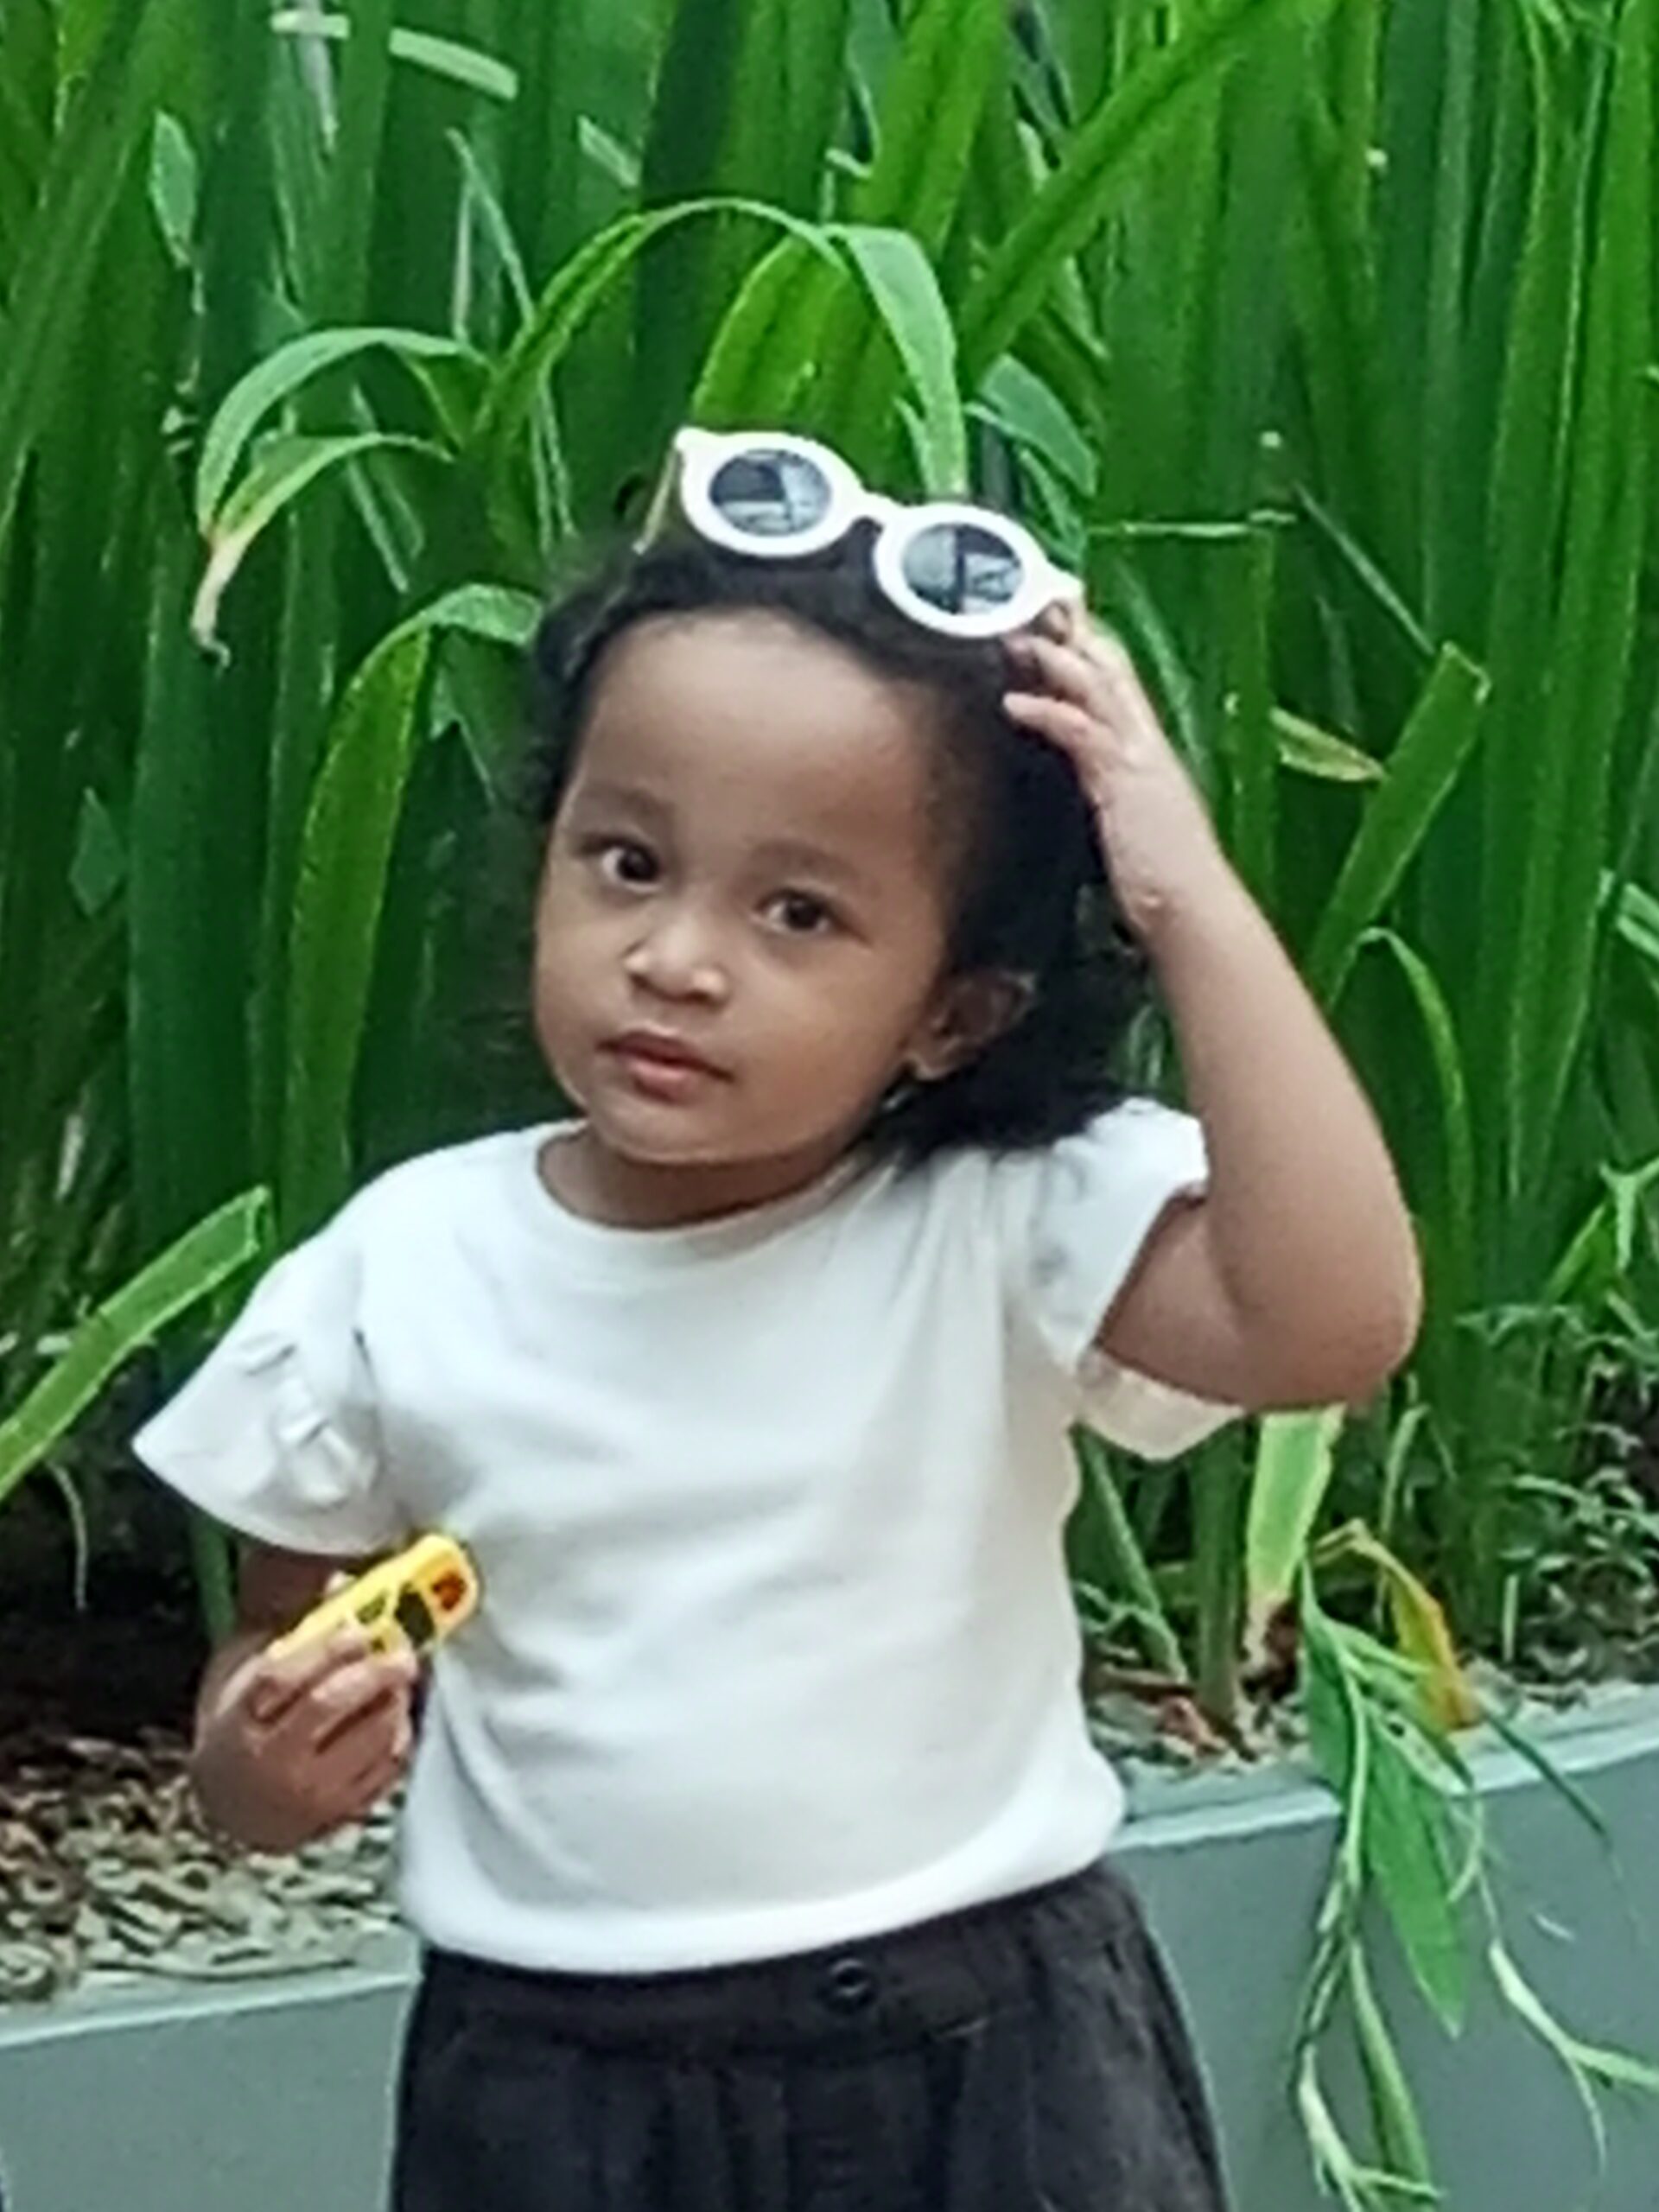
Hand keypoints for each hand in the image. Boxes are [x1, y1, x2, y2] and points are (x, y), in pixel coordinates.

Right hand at [192, 1625, 418, 1853]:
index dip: (324, 1648)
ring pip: (364, 1740)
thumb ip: (286, 1627)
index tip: (358, 1628)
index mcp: (239, 1718)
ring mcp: (308, 1794)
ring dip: (393, 1702)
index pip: (280, 1678)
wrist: (231, 1806)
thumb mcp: (242, 1669)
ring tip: (400, 1679)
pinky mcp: (340, 1814)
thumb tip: (341, 1580)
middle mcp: (270, 1760)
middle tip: (401, 1650)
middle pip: (327, 1706)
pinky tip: (397, 1714)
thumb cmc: (241, 1721)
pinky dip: (399, 1738)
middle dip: (371, 1671)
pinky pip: (385, 1771)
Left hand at [1002, 603, 1228, 944]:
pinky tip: (1014, 704)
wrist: (1193, 910)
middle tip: (1028, 596)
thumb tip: (1096, 787)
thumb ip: (1113, 793)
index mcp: (1147, 751)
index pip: (1117, 681)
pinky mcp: (1123, 781)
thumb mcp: (1133, 822)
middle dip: (1070, 629)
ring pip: (1096, 685)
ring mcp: (1136, 758)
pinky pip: (1082, 733)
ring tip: (1009, 636)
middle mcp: (1145, 743)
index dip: (1088, 645)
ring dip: (1051, 656)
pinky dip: (1047, 712)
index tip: (1056, 615)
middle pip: (1108, 665)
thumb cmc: (1164, 878)